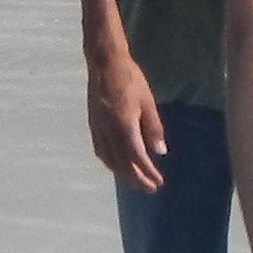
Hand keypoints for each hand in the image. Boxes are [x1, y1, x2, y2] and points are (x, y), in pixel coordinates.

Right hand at [85, 55, 169, 194]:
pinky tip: (116, 164)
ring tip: (135, 181)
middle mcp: (109, 131)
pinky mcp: (93, 124)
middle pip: (122, 163)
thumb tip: (160, 152)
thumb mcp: (148, 103)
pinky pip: (100, 150)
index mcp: (124, 125)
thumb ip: (153, 129)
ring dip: (122, 174)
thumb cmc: (131, 80)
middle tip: (149, 188)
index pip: (137, 157)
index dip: (147, 172)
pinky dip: (109, 162)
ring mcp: (98, 128)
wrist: (104, 63)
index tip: (158, 182)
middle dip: (136, 179)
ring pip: (109, 159)